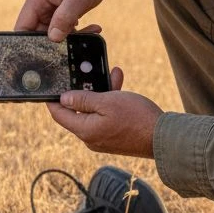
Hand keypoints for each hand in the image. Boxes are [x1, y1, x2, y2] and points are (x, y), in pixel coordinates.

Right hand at [15, 0, 119, 41]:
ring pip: (53, 35)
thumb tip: (53, 38)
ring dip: (70, 38)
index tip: (45, 54)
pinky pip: (64, 30)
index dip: (28, 44)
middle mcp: (40, 5)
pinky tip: (92, 29)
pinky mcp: (61, 13)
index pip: (22, 28)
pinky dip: (77, 33)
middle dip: (54, 43)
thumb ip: (64, 17)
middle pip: (37, 34)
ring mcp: (51, 10)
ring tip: (91, 33)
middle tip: (75, 45)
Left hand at [46, 67, 161, 158]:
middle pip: (78, 112)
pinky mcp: (115, 137)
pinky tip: (119, 85)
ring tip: (111, 74)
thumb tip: (64, 99)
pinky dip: (111, 103)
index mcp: (85, 131)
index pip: (59, 115)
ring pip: (95, 112)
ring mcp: (103, 139)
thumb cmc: (136, 118)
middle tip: (86, 73)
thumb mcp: (107, 102)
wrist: (164, 137)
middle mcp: (91, 138)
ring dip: (101, 93)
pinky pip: (107, 117)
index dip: (53, 100)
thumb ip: (83, 100)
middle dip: (84, 90)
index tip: (50, 87)